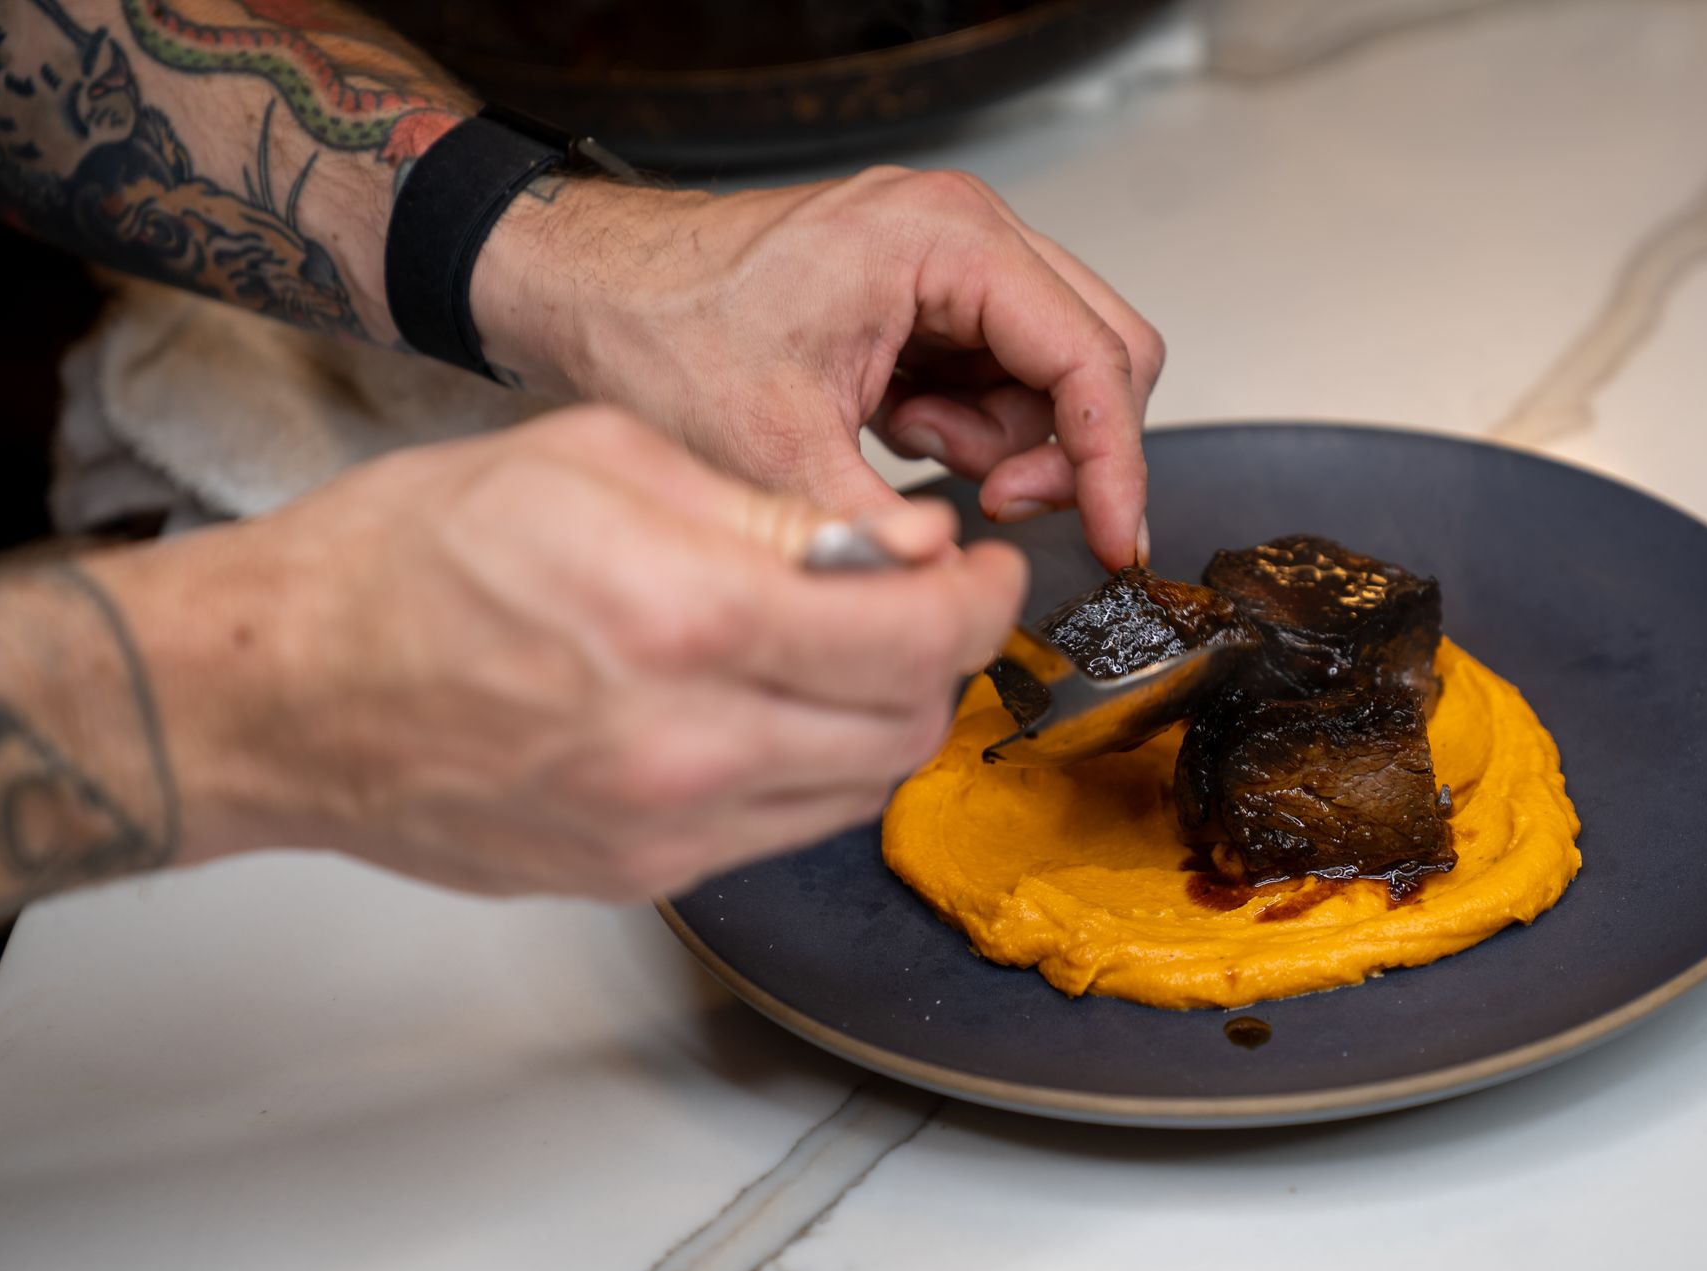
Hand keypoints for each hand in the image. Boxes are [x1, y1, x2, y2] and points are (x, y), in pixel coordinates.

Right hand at [98, 405, 1026, 899]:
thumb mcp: (598, 462)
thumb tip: (895, 546)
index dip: (982, 601)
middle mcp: (687, 746)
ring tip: (845, 648)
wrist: (288, 690)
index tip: (981, 571)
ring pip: (858, 789)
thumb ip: (770, 512)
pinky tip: (771, 707)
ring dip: (885, 717)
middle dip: (944, 659)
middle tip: (925, 602)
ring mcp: (665, 829)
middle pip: (908, 728)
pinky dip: (812, 767)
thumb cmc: (407, 560)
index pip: (916, 636)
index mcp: (684, 619)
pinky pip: (784, 829)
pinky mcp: (640, 873)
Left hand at [473, 168, 1165, 568]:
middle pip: (1097, 352)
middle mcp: (961, 236)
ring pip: (1055, 371)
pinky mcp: (928, 301)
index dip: (1114, 460)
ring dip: (1007, 441)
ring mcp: (948, 265)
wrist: (588, 298)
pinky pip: (1001, 377)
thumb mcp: (778, 452)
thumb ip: (886, 530)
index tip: (1118, 535)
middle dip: (1067, 448)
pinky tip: (894, 434)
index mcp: (944, 241)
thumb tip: (954, 597)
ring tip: (910, 456)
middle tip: (999, 506)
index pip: (1091, 355)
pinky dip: (970, 429)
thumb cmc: (659, 328)